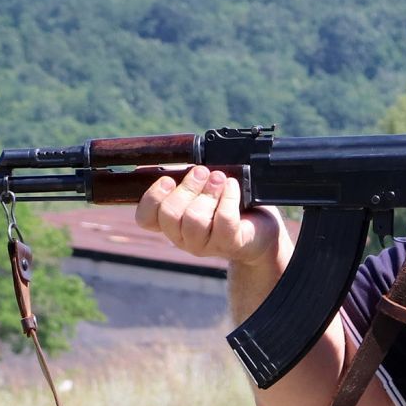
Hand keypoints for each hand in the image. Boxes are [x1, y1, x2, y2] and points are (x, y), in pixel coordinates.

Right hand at [134, 165, 282, 263]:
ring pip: (195, 219)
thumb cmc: (227, 205)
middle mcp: (183, 237)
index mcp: (171, 223)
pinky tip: (232, 185)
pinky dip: (228, 197)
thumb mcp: (201, 191)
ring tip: (219, 179)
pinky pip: (223, 219)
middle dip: (187, 187)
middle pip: (170, 214)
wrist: (260, 229)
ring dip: (208, 192)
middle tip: (202, 172)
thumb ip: (185, 179)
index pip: (145, 218)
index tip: (168, 179)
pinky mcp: (228, 244)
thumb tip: (173, 160)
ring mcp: (205, 245)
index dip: (152, 197)